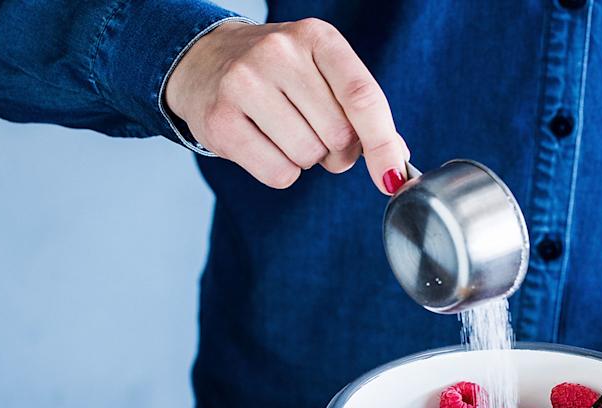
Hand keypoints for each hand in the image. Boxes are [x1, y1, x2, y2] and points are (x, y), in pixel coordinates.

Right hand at [164, 19, 408, 191]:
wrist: (205, 62)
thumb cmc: (280, 76)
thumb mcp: (324, 74)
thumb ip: (362, 110)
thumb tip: (396, 158)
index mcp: (317, 38)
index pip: (362, 96)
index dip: (383, 143)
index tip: (393, 176)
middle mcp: (279, 53)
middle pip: (339, 136)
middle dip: (338, 151)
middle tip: (317, 133)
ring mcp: (244, 83)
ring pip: (308, 157)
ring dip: (307, 160)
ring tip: (286, 132)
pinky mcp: (221, 120)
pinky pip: (279, 174)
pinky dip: (282, 172)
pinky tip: (265, 143)